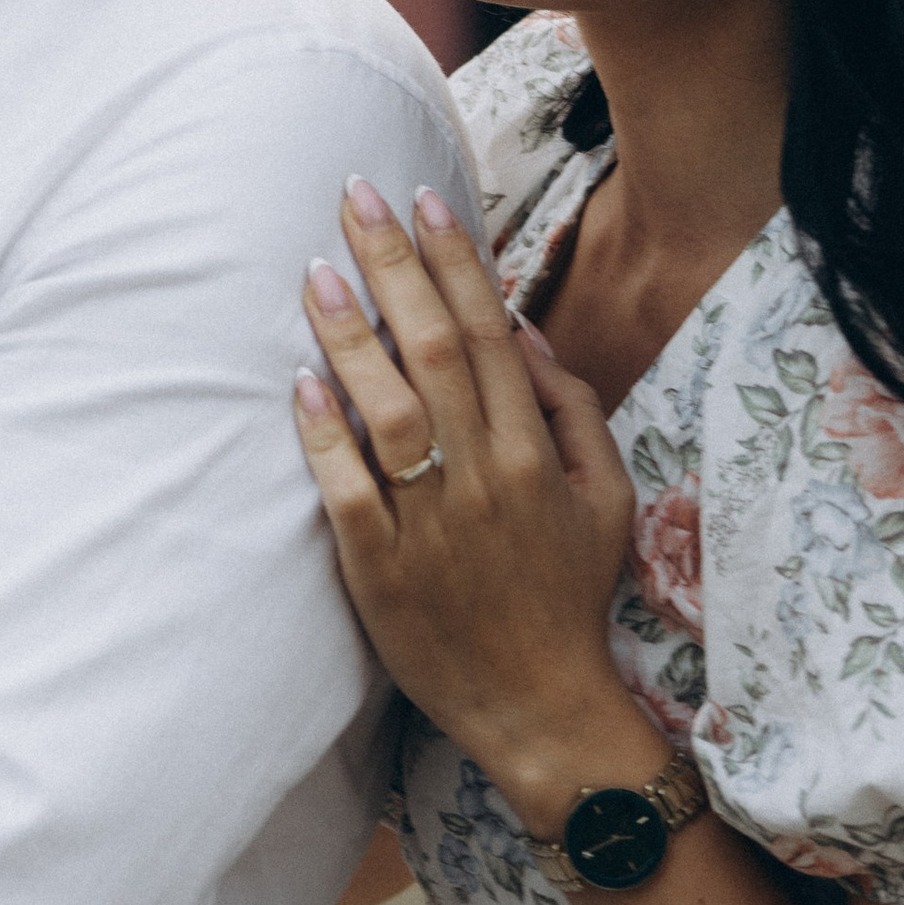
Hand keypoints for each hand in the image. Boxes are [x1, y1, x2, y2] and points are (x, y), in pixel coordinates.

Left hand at [293, 183, 649, 833]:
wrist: (542, 709)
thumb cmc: (567, 594)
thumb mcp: (606, 496)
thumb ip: (571, 407)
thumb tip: (519, 328)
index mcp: (534, 453)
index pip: (487, 334)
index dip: (455, 261)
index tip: (424, 198)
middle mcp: (484, 478)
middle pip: (432, 352)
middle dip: (393, 265)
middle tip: (355, 195)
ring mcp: (431, 526)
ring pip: (387, 413)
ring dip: (348, 336)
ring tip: (316, 270)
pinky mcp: (381, 573)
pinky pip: (348, 493)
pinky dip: (323, 438)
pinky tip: (298, 384)